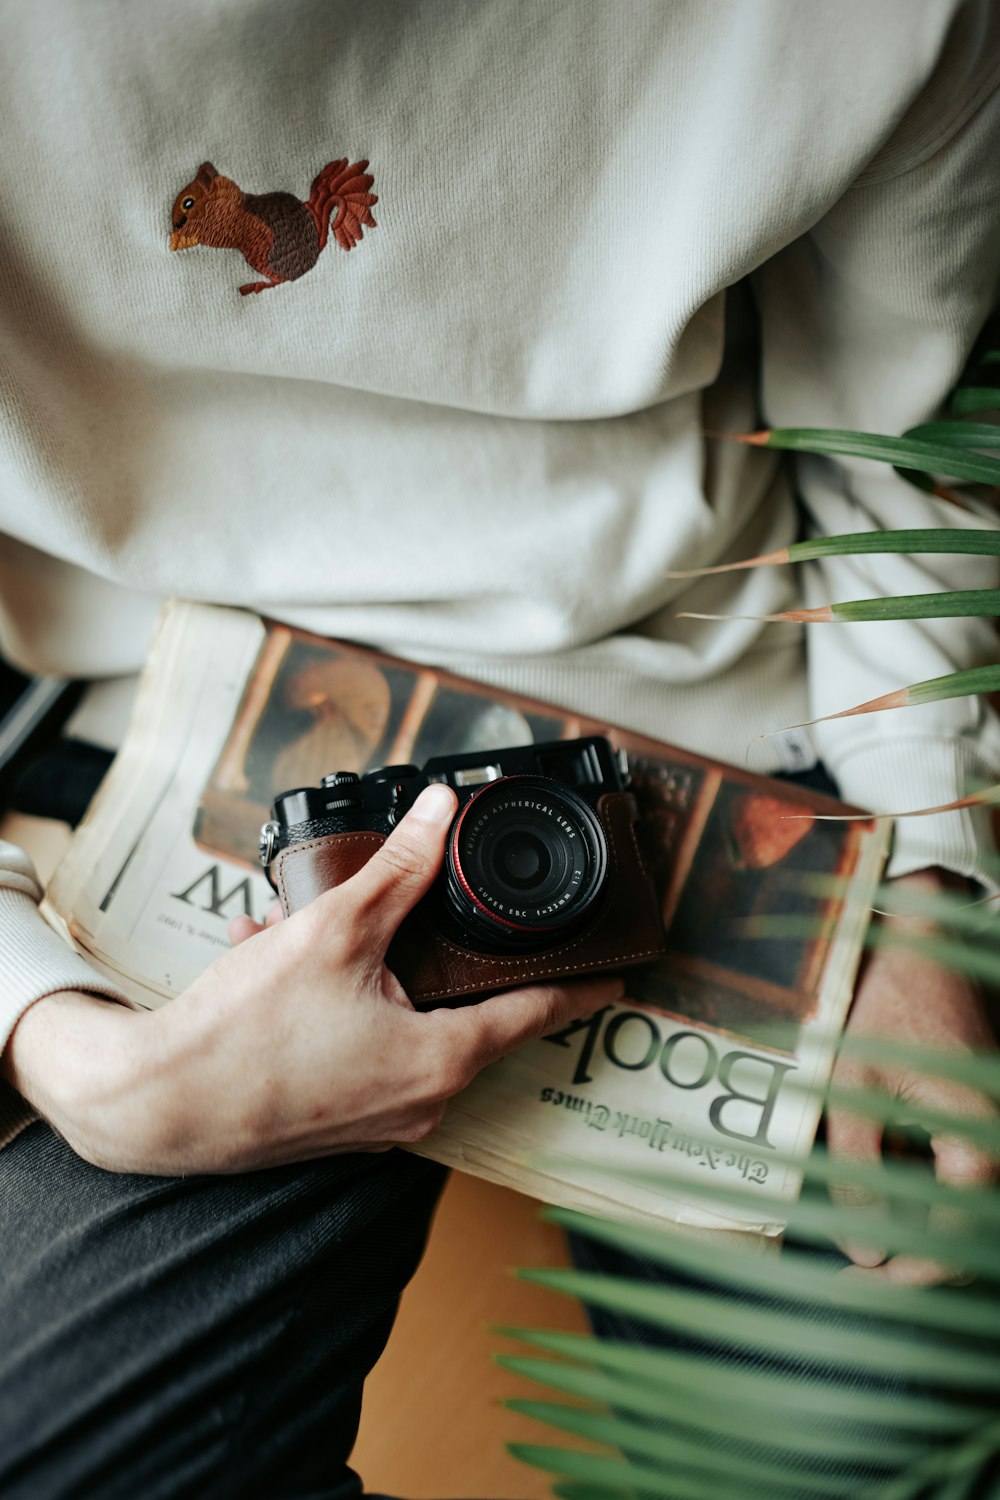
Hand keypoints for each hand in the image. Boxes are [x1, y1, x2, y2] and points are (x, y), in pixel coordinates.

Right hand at [5, 784, 621, 1173]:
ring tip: (303, 924)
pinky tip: (274, 957)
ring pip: (397, 1018)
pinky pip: (356, 1043)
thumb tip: (440, 814)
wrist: (154, 1106)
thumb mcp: (333, 932)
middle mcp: (419, 1101)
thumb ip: (398, 869)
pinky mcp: (337, 1119)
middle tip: (414, 906)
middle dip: (430, 948)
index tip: (617, 976)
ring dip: (364, 966)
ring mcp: (377, 1118)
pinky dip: (332, 999)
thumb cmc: (243, 1033)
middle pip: (460, 1008)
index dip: (580, 986)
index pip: (537, 1013)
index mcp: (439, 1060)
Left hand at [827, 869, 998, 1284]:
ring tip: (862, 1234)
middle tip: (857, 1272)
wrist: (922, 941)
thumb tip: (866, 1254)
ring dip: (919, 1224)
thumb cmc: (885, 1004)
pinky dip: (924, 1184)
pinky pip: (961, 1169)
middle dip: (912, 1257)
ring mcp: (996, 1127)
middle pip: (967, 1232)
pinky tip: (882, 1181)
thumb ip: (857, 1171)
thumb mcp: (854, 1088)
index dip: (907, 1276)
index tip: (859, 1287)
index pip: (956, 1244)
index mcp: (981, 1140)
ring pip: (963, 1203)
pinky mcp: (983, 1114)